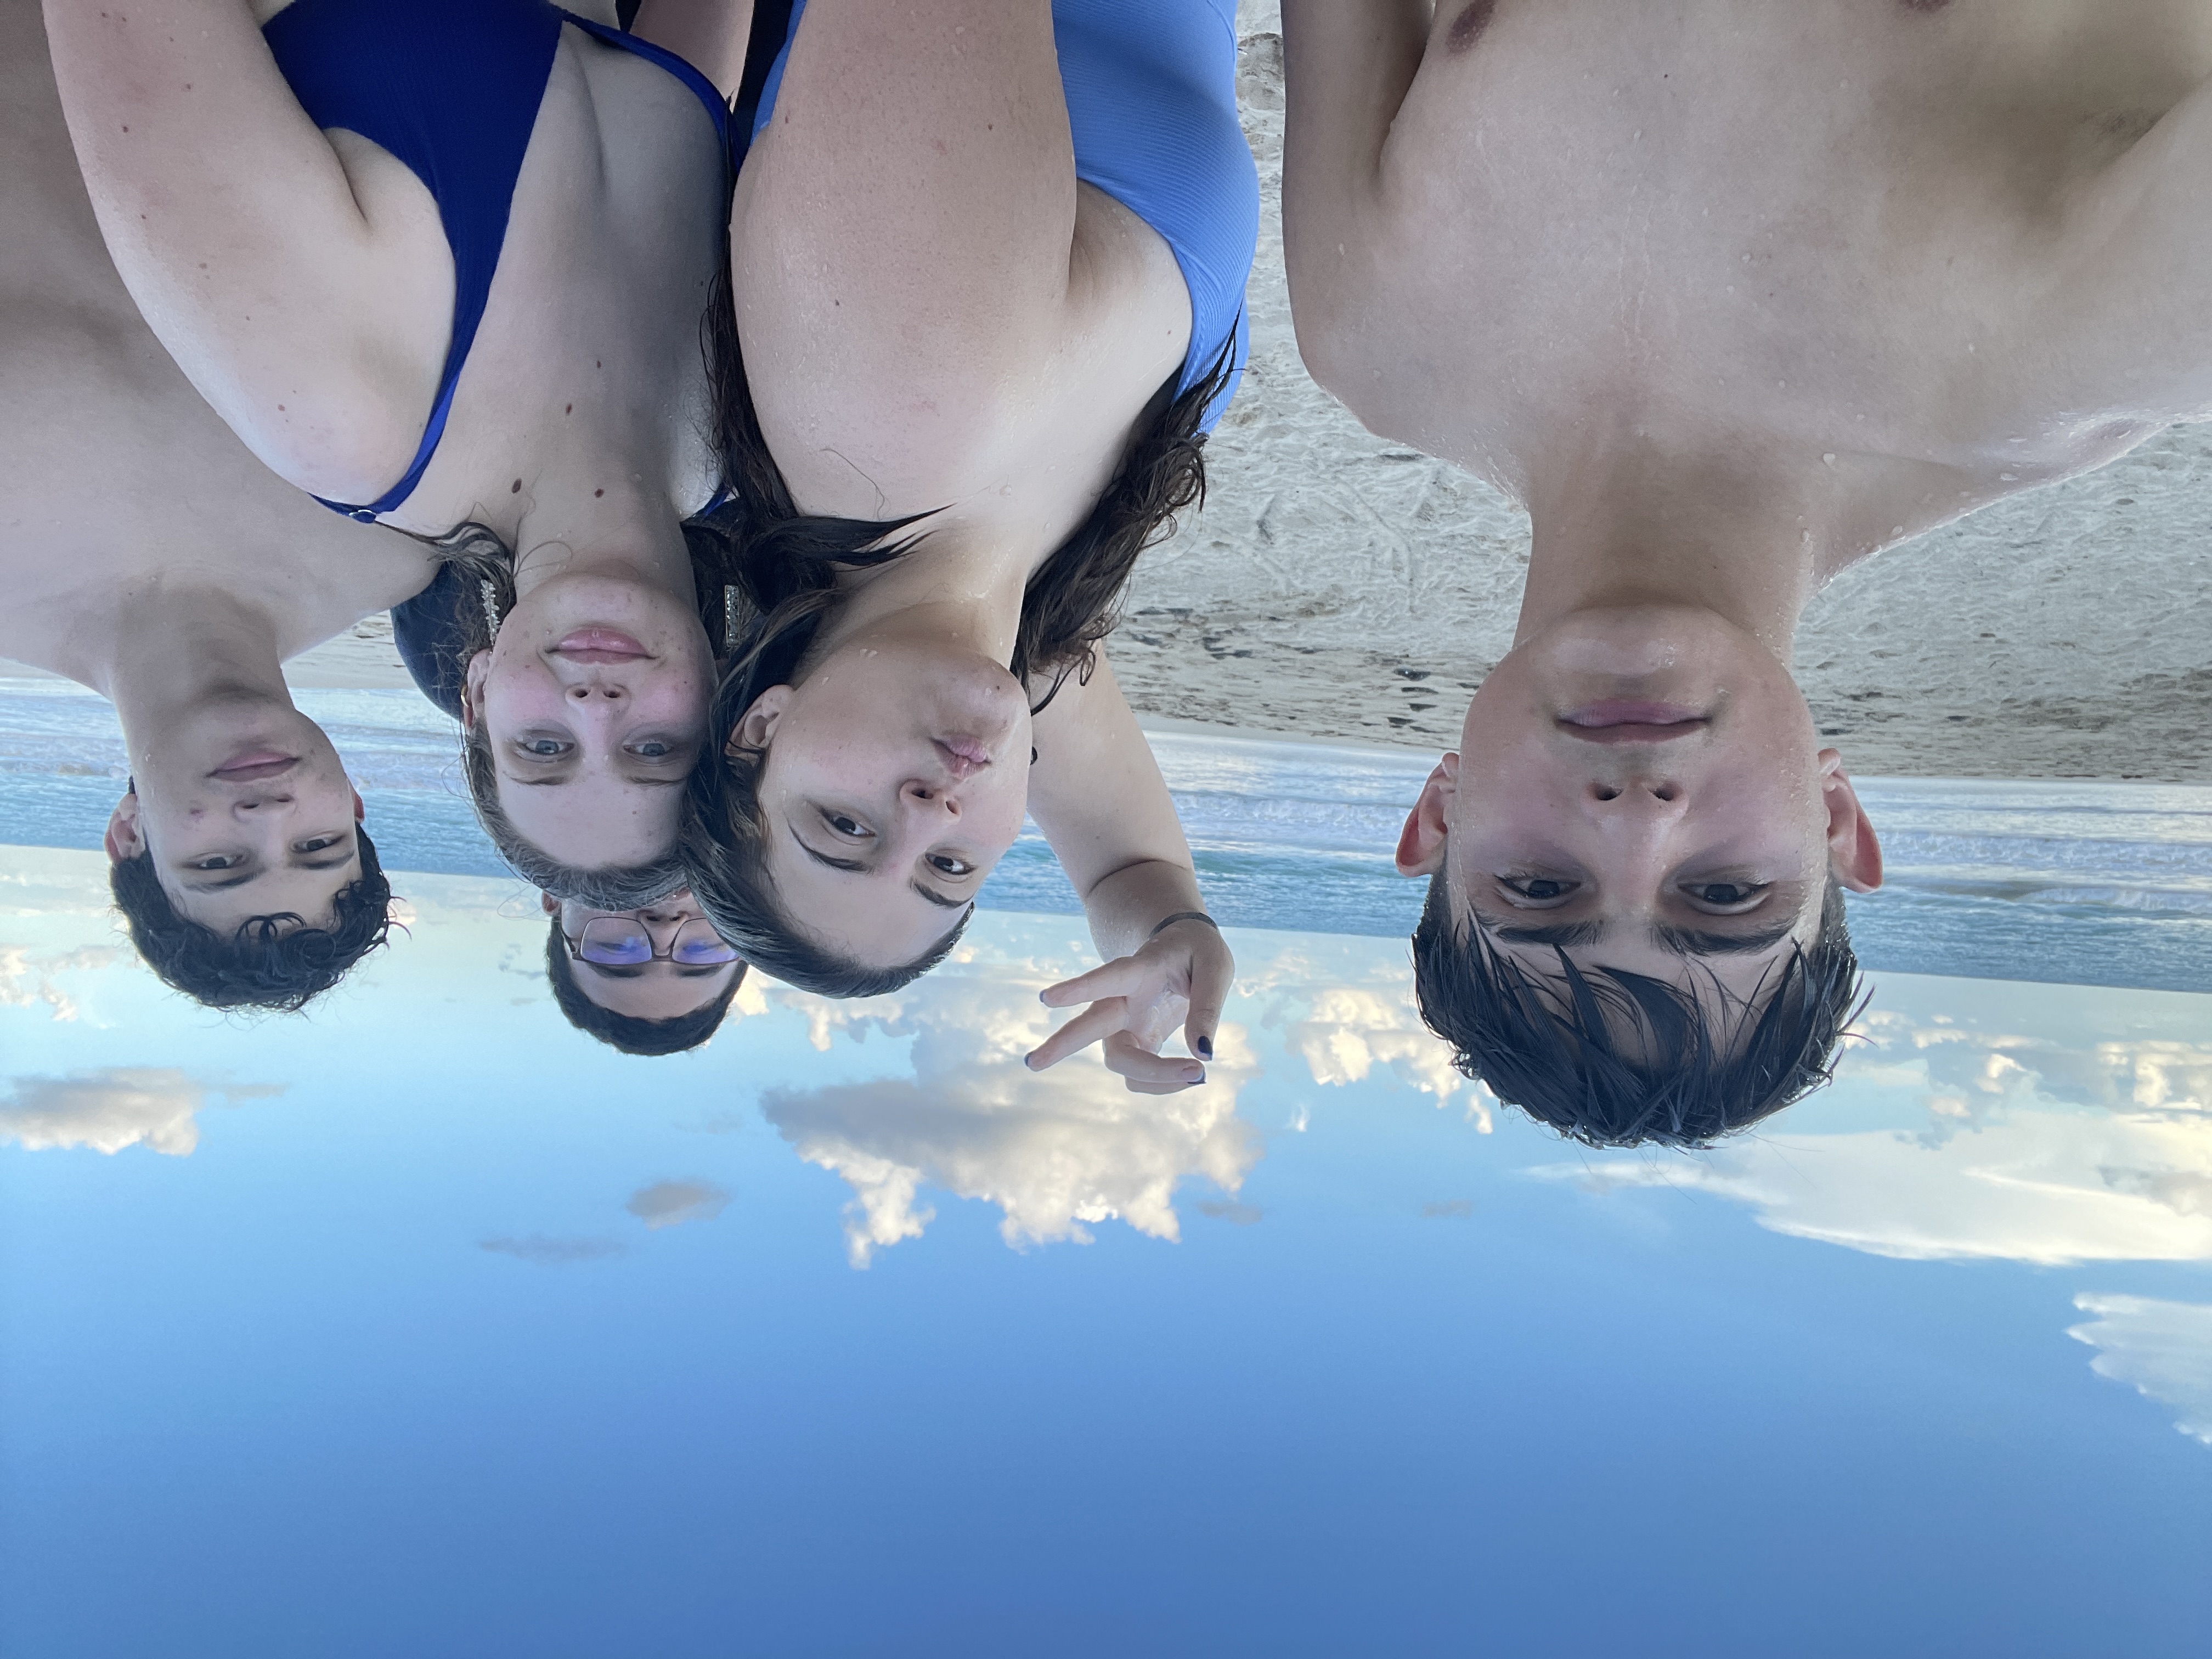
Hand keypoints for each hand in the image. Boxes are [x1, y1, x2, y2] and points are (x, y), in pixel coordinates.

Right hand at [1024, 918, 1231, 1093]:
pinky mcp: (1136, 1044)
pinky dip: (1165, 1081)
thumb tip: (1202, 1054)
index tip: (1045, 997)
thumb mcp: (1216, 966)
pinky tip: (1192, 1074)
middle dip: (1062, 1044)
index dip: (1079, 987)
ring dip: (1153, 1076)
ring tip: (1199, 1076)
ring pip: (1119, 1060)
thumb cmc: (1198, 953)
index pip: (1106, 977)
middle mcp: (1122, 1000)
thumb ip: (1208, 1005)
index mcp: (1138, 969)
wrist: (1185, 949)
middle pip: (1090, 1025)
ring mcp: (1125, 1025)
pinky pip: (1140, 1075)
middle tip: (1032, 1062)